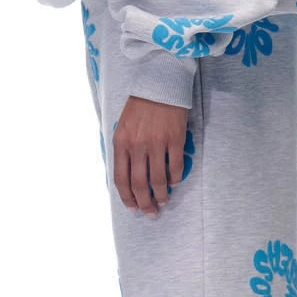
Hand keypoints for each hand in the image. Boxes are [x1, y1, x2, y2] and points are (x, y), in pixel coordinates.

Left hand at [113, 94, 187, 216]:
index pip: (121, 178)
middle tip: (150, 213)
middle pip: (139, 184)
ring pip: (157, 179)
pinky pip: (175, 166)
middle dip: (144, 203)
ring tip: (163, 201)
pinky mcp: (175, 139)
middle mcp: (137, 145)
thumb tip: (127, 175)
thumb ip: (123, 150)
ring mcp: (157, 142)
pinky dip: (174, 179)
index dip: (127, 198)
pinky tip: (174, 183)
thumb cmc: (140, 106)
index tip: (133, 208)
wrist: (159, 84)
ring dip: (161, 195)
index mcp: (121, 143)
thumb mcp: (122, 127)